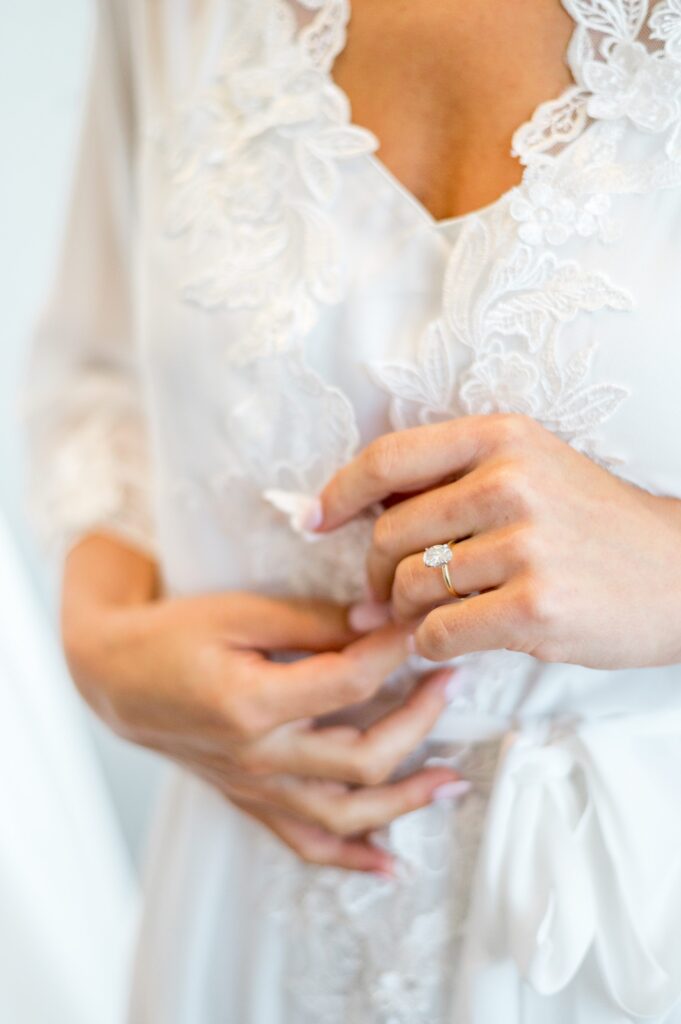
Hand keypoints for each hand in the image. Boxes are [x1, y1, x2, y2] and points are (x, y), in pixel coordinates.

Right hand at [63, 536, 459, 874]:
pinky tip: (389, 866)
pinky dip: (349, 859)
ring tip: (453, 781)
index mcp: (252, 704)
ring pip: (345, 815)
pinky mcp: (250, 800)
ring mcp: (254, 788)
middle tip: (451, 681)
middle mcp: (257, 758)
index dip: (396, 650)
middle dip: (421, 719)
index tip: (420, 626)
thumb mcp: (239, 612)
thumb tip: (378, 619)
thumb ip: (312, 620)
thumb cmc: (173, 635)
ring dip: (406, 802)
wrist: (116, 677)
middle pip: (363, 755)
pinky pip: (305, 842)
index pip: (352, 682)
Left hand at [314, 414, 680, 668]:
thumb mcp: (532, 472)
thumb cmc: (592, 527)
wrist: (680, 573)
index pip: (389, 458)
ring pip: (409, 585)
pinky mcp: (535, 606)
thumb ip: (453, 484)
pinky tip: (453, 641)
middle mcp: (510, 480)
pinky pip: (439, 631)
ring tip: (428, 619)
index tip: (313, 521)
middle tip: (381, 599)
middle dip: (374, 574)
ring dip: (404, 614)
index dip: (339, 492)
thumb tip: (358, 521)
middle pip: (389, 532)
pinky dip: (430, 644)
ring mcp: (525, 543)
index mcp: (502, 437)